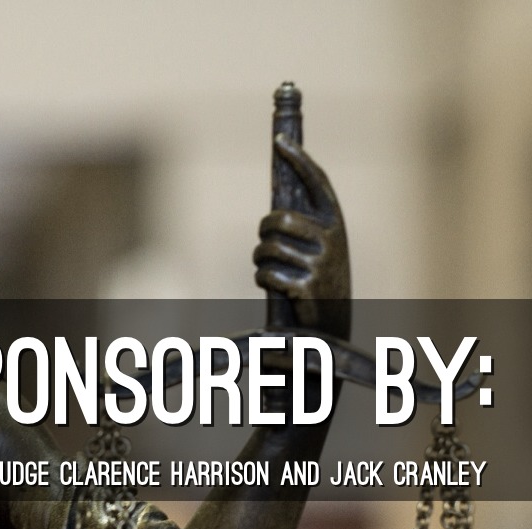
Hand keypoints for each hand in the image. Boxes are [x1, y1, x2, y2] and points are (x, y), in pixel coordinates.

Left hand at [253, 133, 350, 340]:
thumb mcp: (320, 247)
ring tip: (269, 267)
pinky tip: (273, 286)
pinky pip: (266, 273)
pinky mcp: (305, 286)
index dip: (299, 159)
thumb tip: (274, 210)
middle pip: (277, 219)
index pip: (317, 182)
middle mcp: (330, 239)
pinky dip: (262, 279)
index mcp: (335, 223)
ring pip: (267, 248)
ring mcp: (318, 263)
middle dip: (262, 230)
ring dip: (260, 259)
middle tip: (264, 239)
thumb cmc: (318, 278)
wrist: (330, 321)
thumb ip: (304, 225)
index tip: (280, 140)